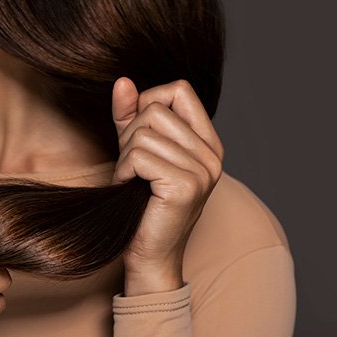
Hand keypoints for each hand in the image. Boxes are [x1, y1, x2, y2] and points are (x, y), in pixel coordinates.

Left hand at [111, 77, 224, 295]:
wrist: (147, 256)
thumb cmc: (140, 205)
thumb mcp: (135, 152)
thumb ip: (130, 117)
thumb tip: (123, 81)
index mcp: (208, 143)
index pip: (179, 90)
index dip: (147, 102)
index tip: (134, 132)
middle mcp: (213, 154)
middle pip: (156, 110)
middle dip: (130, 135)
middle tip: (130, 167)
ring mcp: (203, 170)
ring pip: (144, 133)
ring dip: (125, 157)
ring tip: (131, 180)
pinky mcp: (185, 186)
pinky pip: (140, 156)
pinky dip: (123, 171)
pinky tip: (128, 187)